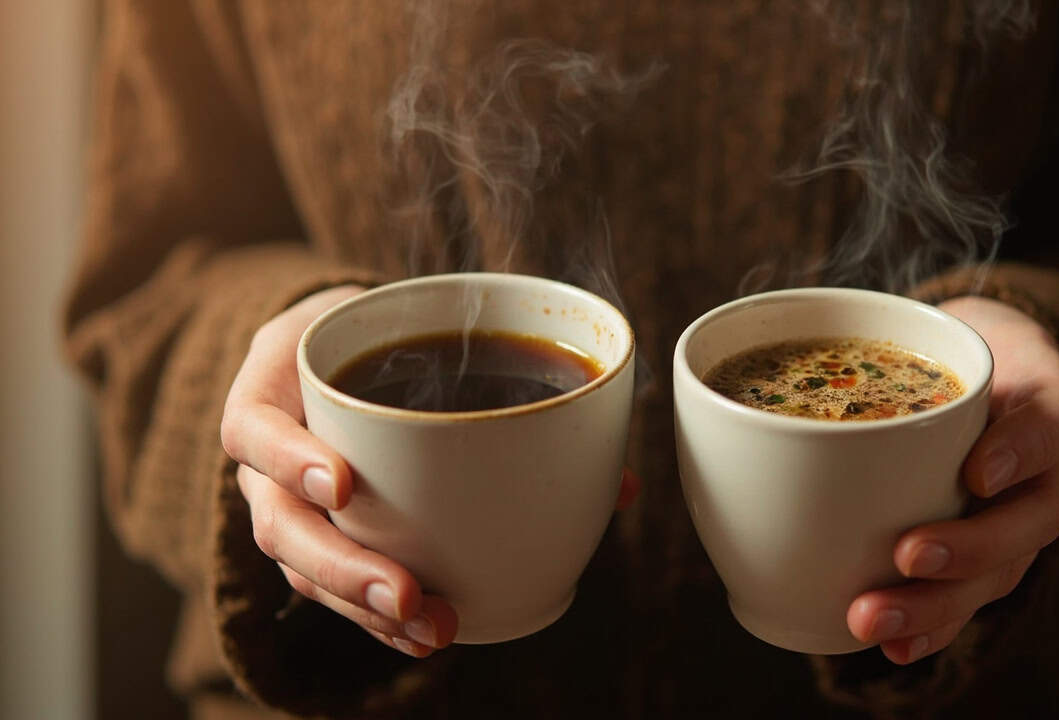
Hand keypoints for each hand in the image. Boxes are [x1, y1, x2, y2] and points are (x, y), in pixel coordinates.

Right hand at [221, 285, 641, 657]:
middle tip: (407, 593)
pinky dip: (375, 616)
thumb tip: (620, 482)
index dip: (289, 457)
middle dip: (343, 567)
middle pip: (278, 524)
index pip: (252, 425)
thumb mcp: (410, 322)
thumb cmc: (376, 335)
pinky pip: (329, 587)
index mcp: (274, 388)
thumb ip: (501, 369)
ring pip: (302, 569)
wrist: (327, 347)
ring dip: (365, 607)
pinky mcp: (311, 538)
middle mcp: (266, 459)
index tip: (345, 482)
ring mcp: (283, 504)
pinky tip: (423, 634)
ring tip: (432, 627)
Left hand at [846, 296, 1058, 663]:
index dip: (1022, 449)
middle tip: (907, 557)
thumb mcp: (937, 331)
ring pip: (1000, 572)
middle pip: (1030, 520)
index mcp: (1046, 405)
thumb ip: (890, 349)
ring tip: (873, 619)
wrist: (977, 368)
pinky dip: (934, 626)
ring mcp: (1022, 519)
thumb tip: (767, 383)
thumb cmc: (948, 350)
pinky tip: (895, 648)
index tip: (977, 471)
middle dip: (969, 549)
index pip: (1055, 423)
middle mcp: (1046, 470)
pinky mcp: (991, 556)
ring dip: (939, 603)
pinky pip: (972, 598)